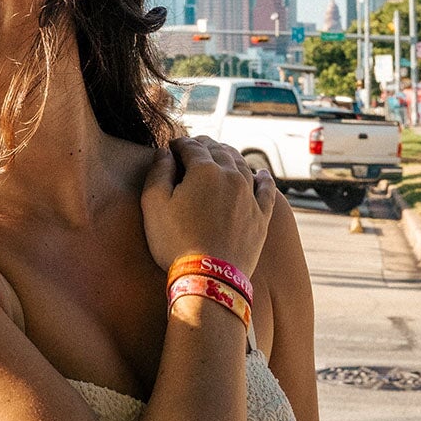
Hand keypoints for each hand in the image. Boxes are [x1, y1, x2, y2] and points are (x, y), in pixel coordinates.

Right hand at [140, 136, 275, 274]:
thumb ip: (158, 172)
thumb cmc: (175, 242)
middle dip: (203, 146)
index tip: (171, 147)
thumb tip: (165, 153)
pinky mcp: (261, 216)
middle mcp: (232, 176)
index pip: (191, 146)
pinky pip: (267, 189)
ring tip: (220, 156)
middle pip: (218, 150)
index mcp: (204, 170)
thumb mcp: (153, 204)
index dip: (179, 144)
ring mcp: (250, 196)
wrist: (209, 277)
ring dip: (229, 156)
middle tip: (193, 148)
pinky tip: (261, 174)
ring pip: (241, 164)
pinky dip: (263, 178)